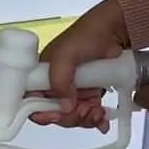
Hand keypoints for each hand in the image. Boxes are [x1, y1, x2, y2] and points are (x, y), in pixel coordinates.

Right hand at [30, 0, 129, 132]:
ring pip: (72, 115)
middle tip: (84, 109)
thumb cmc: (88, 36)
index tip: (57, 114)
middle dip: (69, 116)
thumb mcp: (66, 54)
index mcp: (41, 74)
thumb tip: (65, 107)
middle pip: (54, 112)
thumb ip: (59, 80)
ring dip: (84, 119)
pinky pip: (88, 113)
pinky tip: (102, 120)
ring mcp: (73, 90)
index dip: (42, 112)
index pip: (32, 101)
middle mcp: (55, 84)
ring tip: (97, 110)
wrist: (117, 29)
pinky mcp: (90, 93)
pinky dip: (95, 120)